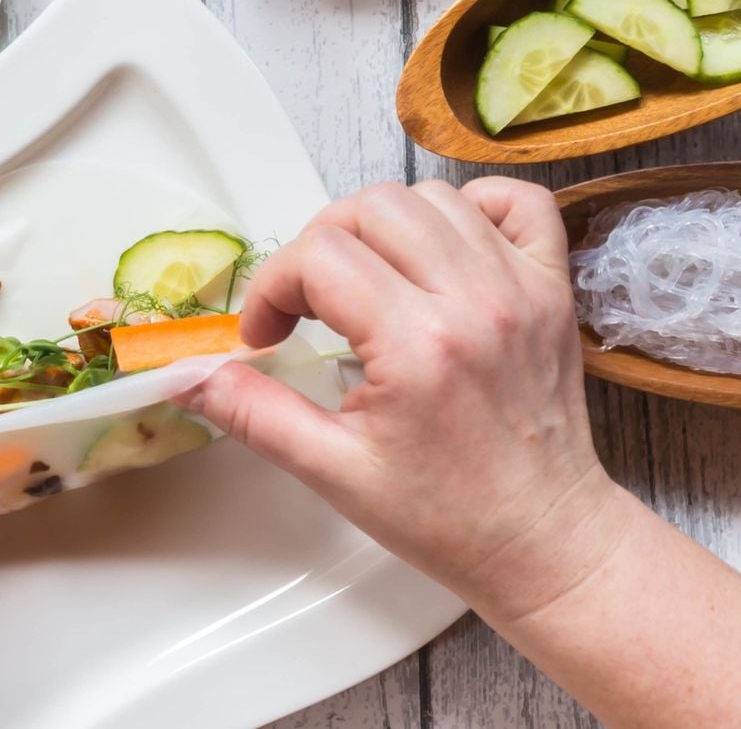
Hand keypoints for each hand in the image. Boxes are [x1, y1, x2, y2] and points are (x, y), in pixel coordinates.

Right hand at [180, 178, 629, 619]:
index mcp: (417, 346)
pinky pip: (517, 203)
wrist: (545, 543)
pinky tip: (440, 251)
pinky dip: (472, 208)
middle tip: (310, 302)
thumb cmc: (448, 517)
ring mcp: (521, 288)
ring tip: (369, 281)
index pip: (319, 257)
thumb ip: (254, 413)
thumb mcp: (333, 472)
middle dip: (320, 244)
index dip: (273, 287)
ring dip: (384, 227)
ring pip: (432, 197)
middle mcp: (474, 301)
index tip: (269, 334)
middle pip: (372, 208)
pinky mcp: (552, 289)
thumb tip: (188, 377)